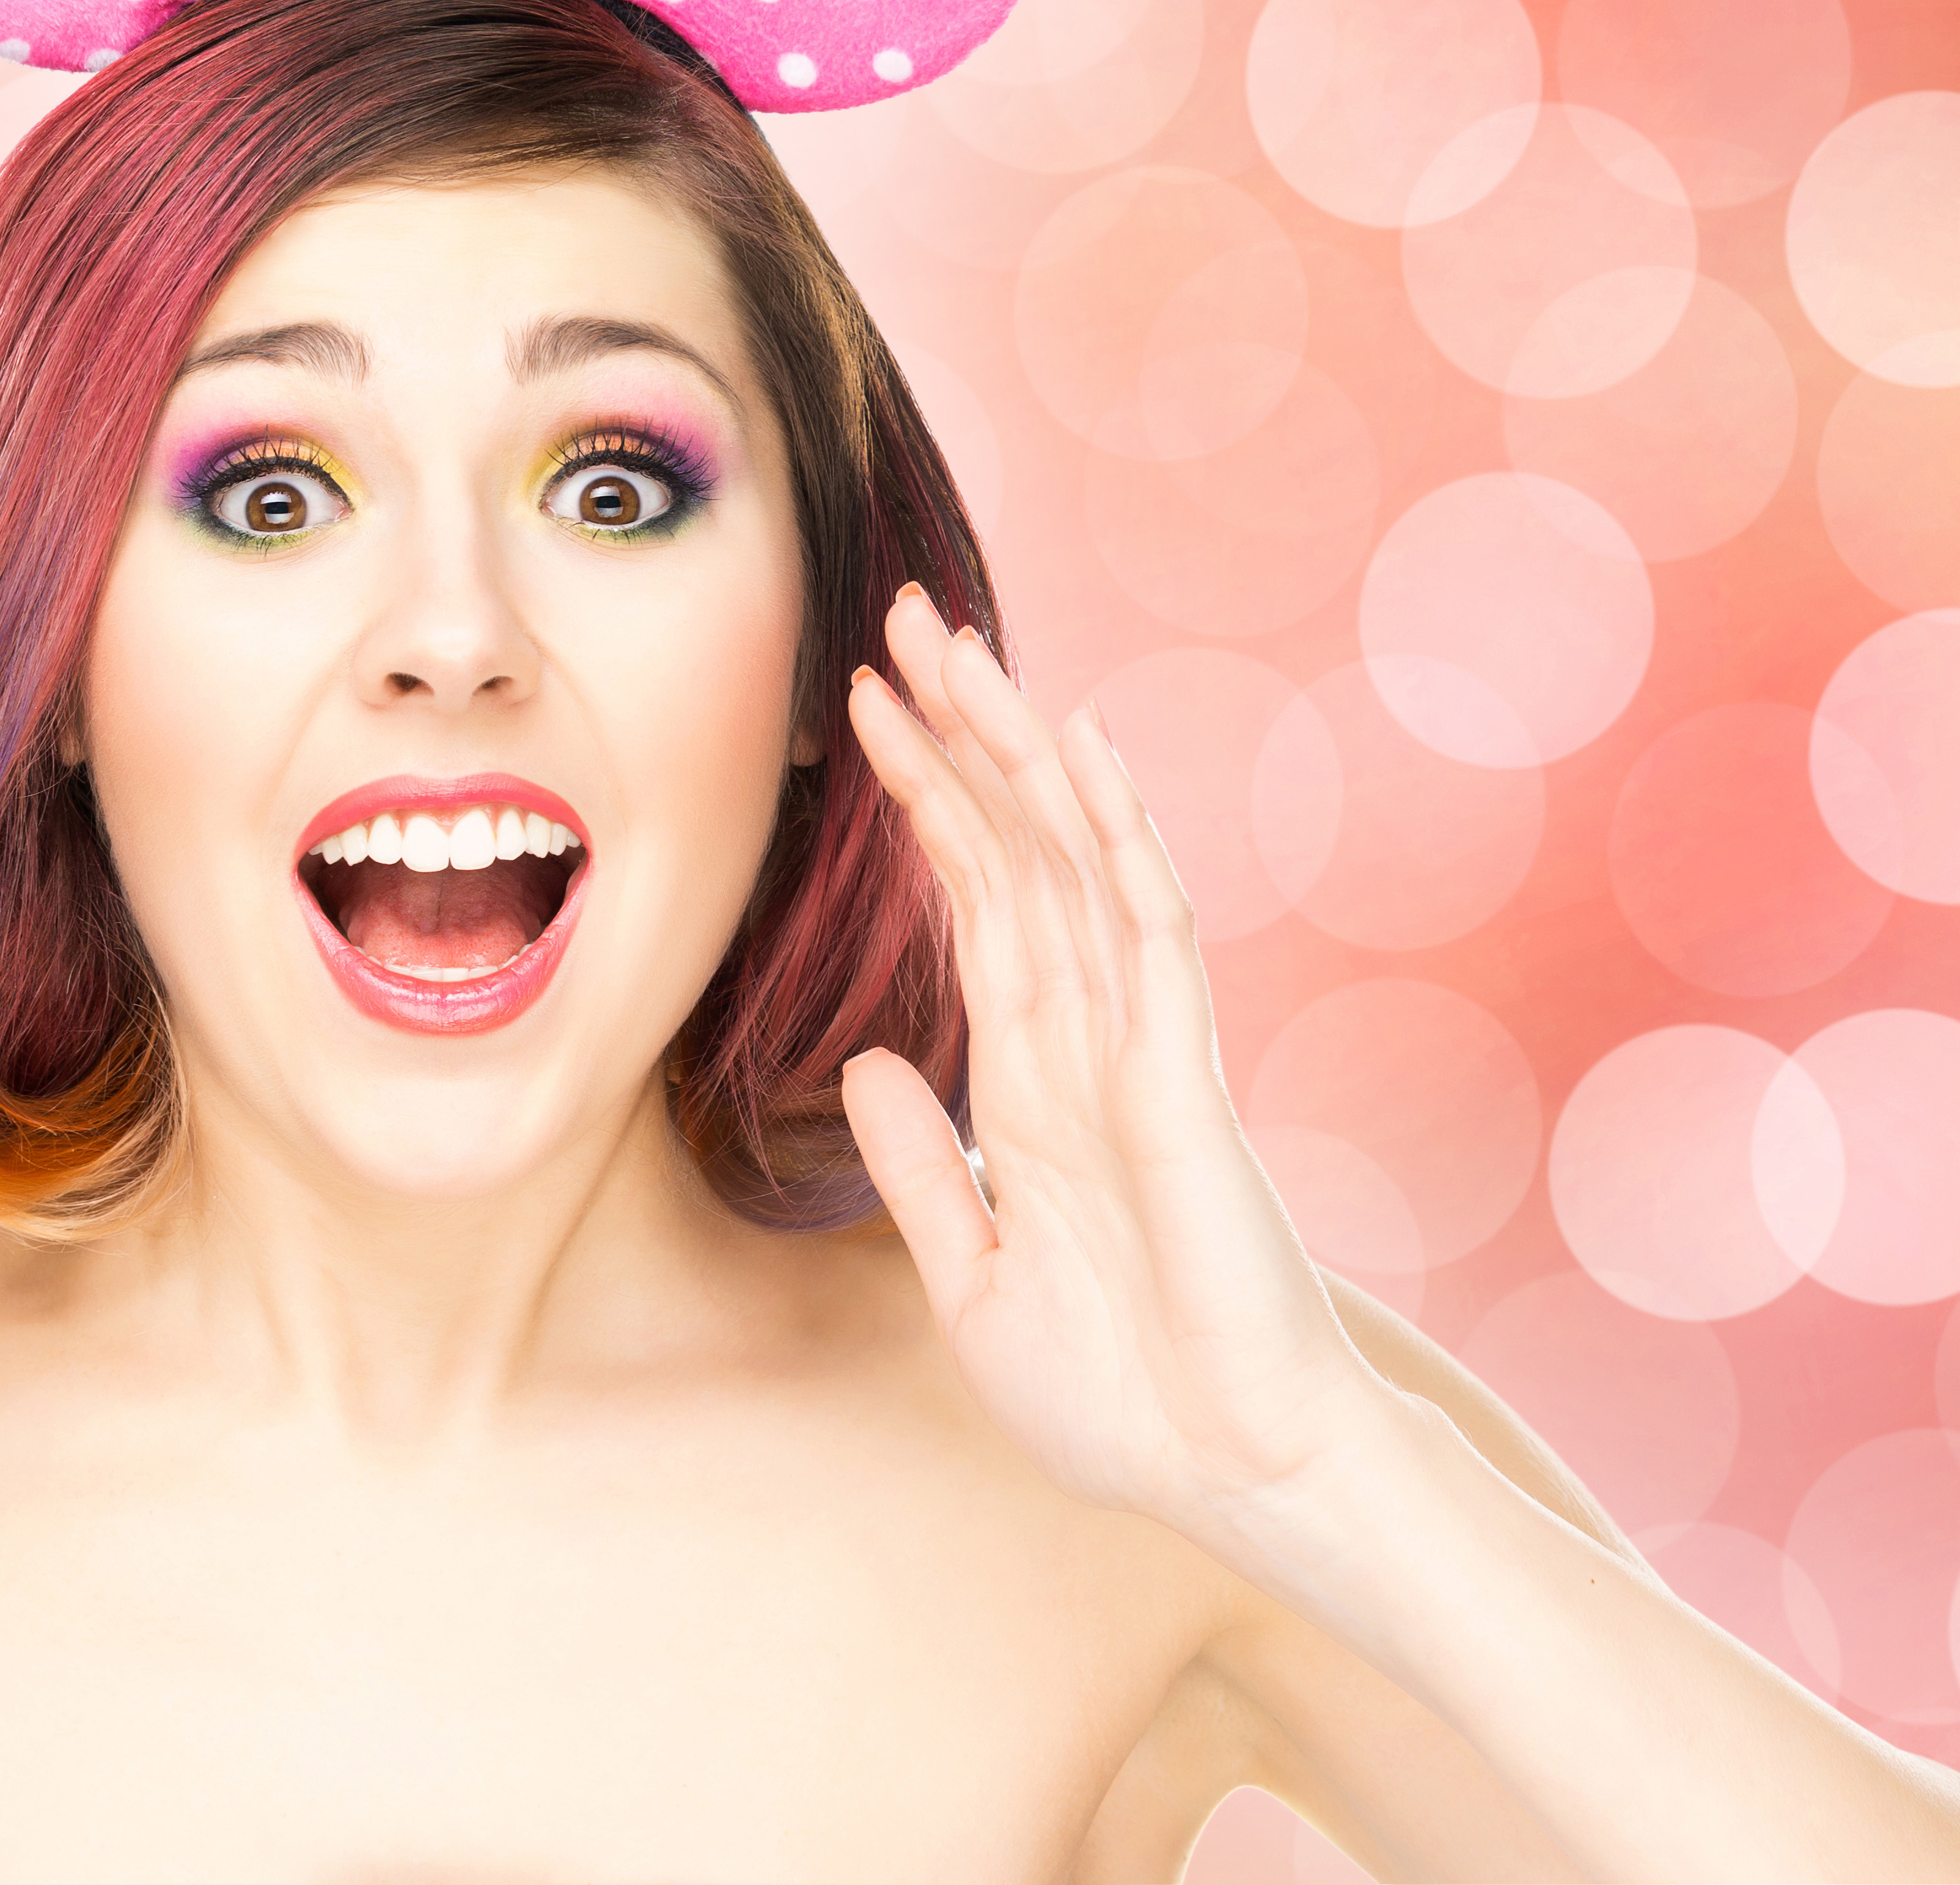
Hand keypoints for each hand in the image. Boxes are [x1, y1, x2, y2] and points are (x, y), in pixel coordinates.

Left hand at [839, 588, 1392, 1548]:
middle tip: (904, 613)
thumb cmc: (1122, 1397)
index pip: (968, 900)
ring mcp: (1136, 1047)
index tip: (862, 707)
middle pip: (1014, 846)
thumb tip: (870, 1063)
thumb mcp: (973, 1280)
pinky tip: (1084, 759)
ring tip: (960, 646)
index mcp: (1026, 1082)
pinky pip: (1150, 935)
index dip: (919, 799)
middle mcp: (1081, 1037)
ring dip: (1019, 751)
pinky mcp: (1182, 1078)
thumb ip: (918, 1169)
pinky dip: (1118, 844)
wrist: (1227, 1476)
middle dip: (960, 731)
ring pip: (1072, 861)